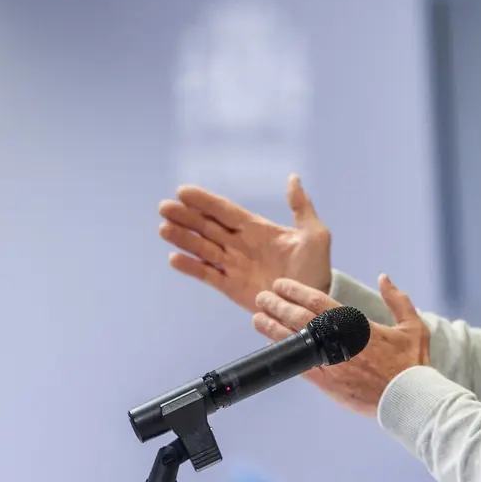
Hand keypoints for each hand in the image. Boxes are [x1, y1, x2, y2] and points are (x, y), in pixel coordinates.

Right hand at [159, 174, 331, 312]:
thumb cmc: (316, 267)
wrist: (311, 303)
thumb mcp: (315, 234)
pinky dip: (191, 268)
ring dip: (183, 238)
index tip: (183, 191)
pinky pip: (207, 275)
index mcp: (257, 229)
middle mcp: (241, 244)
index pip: (225, 210)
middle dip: (186, 216)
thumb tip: (293, 178)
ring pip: (202, 248)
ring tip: (163, 229)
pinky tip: (174, 259)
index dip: (205, 201)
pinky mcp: (231, 287)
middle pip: (208, 226)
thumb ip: (301, 207)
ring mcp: (234, 265)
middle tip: (164, 207)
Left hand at [252, 275, 429, 417]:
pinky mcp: (327, 383)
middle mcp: (338, 341)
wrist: (408, 399)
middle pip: (299, 319)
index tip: (281, 284)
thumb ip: (398, 299)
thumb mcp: (414, 325)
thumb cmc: (411, 363)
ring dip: (273, 328)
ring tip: (257, 318)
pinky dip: (285, 355)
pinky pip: (299, 366)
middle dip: (278, 306)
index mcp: (356, 325)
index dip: (296, 291)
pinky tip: (273, 347)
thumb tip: (383, 278)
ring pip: (294, 342)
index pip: (318, 302)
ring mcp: (330, 363)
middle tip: (262, 297)